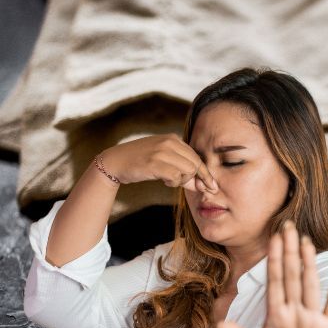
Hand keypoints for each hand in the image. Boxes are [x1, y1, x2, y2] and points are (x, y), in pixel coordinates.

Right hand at [102, 134, 218, 193]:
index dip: (205, 173)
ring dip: (183, 181)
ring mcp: (161, 151)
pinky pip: (176, 177)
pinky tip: (164, 181)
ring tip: (171, 180)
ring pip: (189, 170)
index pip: (197, 157)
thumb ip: (181, 169)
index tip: (212, 186)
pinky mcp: (154, 163)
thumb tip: (202, 185)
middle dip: (198, 179)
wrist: (114, 162)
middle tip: (194, 188)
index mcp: (173, 139)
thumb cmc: (141, 163)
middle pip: (196, 164)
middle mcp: (169, 142)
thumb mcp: (163, 161)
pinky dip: (173, 183)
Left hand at [217, 219, 327, 327]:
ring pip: (310, 284)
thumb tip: (220, 325)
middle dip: (289, 252)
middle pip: (291, 276)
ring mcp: (313, 316)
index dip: (273, 260)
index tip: (273, 239)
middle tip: (288, 227)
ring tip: (306, 242)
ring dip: (308, 263)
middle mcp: (295, 310)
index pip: (274, 282)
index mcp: (277, 315)